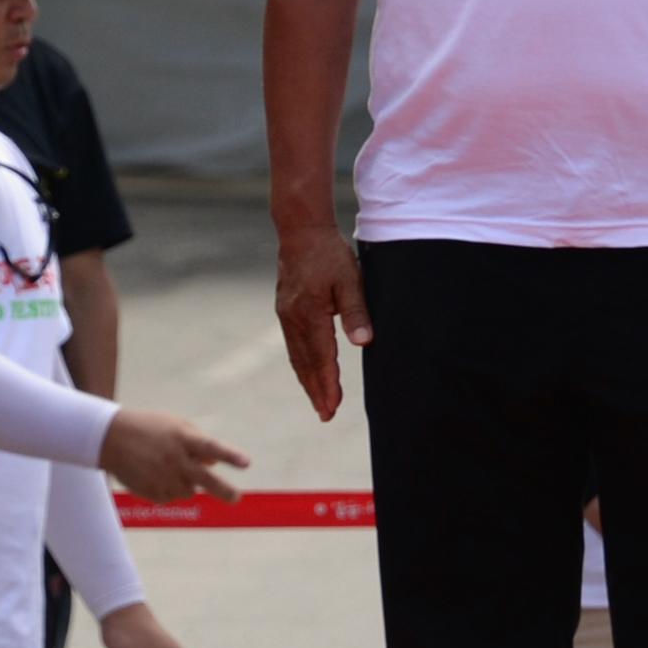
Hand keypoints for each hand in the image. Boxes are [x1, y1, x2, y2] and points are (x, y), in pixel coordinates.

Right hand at [98, 408, 248, 502]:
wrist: (111, 438)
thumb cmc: (149, 428)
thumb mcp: (175, 426)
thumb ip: (197, 442)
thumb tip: (215, 461)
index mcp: (182, 438)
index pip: (211, 447)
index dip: (230, 456)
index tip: (246, 464)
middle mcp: (174, 459)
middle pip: (205, 479)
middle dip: (224, 490)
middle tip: (236, 498)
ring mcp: (162, 477)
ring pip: (188, 491)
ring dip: (187, 483)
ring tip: (169, 467)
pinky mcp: (151, 491)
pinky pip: (170, 497)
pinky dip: (169, 489)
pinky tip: (155, 474)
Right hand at [273, 224, 371, 420]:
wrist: (300, 231)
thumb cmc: (330, 254)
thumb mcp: (350, 279)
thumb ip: (356, 312)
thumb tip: (364, 343)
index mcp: (310, 313)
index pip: (321, 357)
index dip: (328, 384)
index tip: (333, 406)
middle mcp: (293, 318)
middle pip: (305, 363)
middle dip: (316, 391)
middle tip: (325, 415)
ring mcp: (285, 315)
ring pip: (296, 357)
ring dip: (307, 381)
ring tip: (318, 402)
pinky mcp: (284, 311)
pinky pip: (292, 345)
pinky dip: (300, 364)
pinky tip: (307, 372)